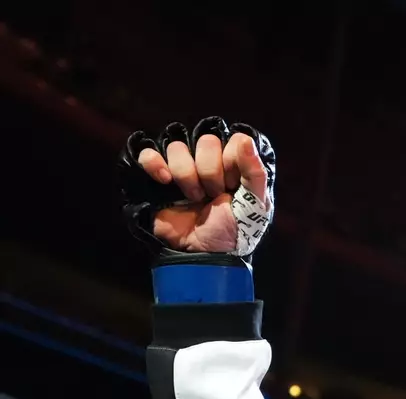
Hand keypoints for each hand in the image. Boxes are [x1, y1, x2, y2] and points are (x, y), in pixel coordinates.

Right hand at [135, 130, 269, 253]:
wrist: (205, 253)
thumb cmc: (234, 230)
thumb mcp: (256, 205)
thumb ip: (256, 172)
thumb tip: (244, 138)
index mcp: (234, 164)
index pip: (232, 139)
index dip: (232, 162)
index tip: (234, 185)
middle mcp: (208, 160)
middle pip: (205, 140)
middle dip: (211, 172)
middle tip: (214, 195)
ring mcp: (182, 167)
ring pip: (177, 146)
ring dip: (187, 176)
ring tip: (195, 198)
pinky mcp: (158, 176)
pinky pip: (148, 153)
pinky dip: (155, 164)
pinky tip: (165, 181)